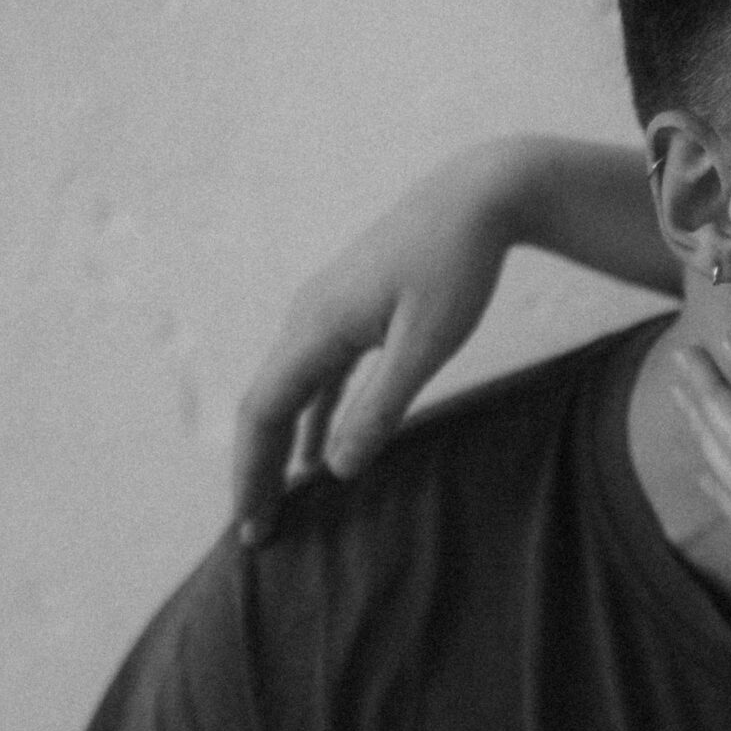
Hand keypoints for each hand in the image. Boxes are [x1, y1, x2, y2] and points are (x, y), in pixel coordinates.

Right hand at [234, 147, 520, 542]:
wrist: (478, 196)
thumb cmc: (458, 266)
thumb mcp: (427, 344)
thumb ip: (382, 407)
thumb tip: (335, 471)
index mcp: (317, 327)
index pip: (265, 413)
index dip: (252, 473)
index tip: (253, 526)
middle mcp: (307, 319)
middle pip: (266, 408)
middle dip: (257, 472)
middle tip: (257, 534)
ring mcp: (325, 315)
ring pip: (289, 395)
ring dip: (281, 450)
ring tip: (280, 504)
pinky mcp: (349, 315)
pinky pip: (316, 379)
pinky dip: (311, 421)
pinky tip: (319, 457)